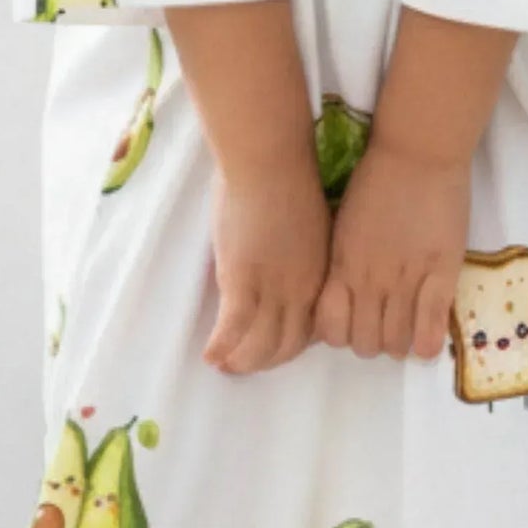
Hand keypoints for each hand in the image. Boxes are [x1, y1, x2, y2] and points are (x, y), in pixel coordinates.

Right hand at [201, 150, 331, 374]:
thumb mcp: (310, 223)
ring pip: (260, 344)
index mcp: (319, 274)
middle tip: (244, 364)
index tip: (274, 346)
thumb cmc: (290, 178)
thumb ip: (302, 248)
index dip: (292, 343)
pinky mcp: (242, 281)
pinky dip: (221, 347)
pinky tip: (208, 355)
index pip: (312, 326)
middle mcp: (300, 290)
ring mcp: (271, 288)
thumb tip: (288, 255)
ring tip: (224, 365)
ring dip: (242, 361)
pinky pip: (232, 328)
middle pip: (288, 344)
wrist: (271, 161)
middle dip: (266, 360)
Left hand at [312, 138, 468, 360]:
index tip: (353, 326)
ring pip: (395, 342)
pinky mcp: (440, 274)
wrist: (417, 151)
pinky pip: (430, 327)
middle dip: (372, 344)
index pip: (329, 328)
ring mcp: (405, 279)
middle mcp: (368, 279)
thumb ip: (342, 261)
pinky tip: (428, 342)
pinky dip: (427, 343)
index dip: (340, 337)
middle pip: (363, 343)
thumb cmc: (377, 179)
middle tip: (384, 330)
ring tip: (409, 333)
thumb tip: (342, 291)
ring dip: (400, 345)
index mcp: (341, 265)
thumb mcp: (345, 224)